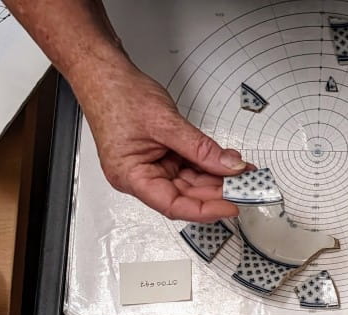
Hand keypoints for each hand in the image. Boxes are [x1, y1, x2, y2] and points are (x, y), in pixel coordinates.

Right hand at [79, 65, 248, 220]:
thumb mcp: (166, 123)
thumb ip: (201, 149)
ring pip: (190, 181)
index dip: (206, 209)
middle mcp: (139, 176)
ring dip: (216, 178)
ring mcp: (150, 166)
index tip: (231, 206)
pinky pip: (188, 166)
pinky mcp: (159, 156)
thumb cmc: (116, 94)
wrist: (103, 72)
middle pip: (185, 194)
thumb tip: (229, 166)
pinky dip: (207, 164)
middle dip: (217, 191)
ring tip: (241, 172)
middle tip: (245, 185)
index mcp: (130, 176)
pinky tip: (226, 161)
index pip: (173, 205)